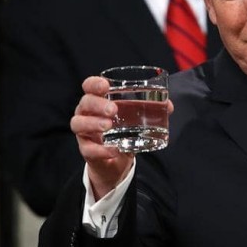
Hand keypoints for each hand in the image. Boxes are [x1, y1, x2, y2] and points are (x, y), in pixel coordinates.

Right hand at [71, 76, 175, 199]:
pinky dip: (100, 149)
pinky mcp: (86, 150)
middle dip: (97, 104)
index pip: (88, 87)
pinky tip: (113, 150)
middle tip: (113, 109)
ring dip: (93, 123)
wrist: (116, 162)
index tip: (106, 86)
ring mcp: (84, 133)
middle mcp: (86, 114)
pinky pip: (88, 149)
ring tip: (108, 126)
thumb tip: (168, 105)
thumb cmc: (124, 132)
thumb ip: (152, 110)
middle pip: (84, 103)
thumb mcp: (137, 119)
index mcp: (97, 101)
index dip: (94, 84)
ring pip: (78, 123)